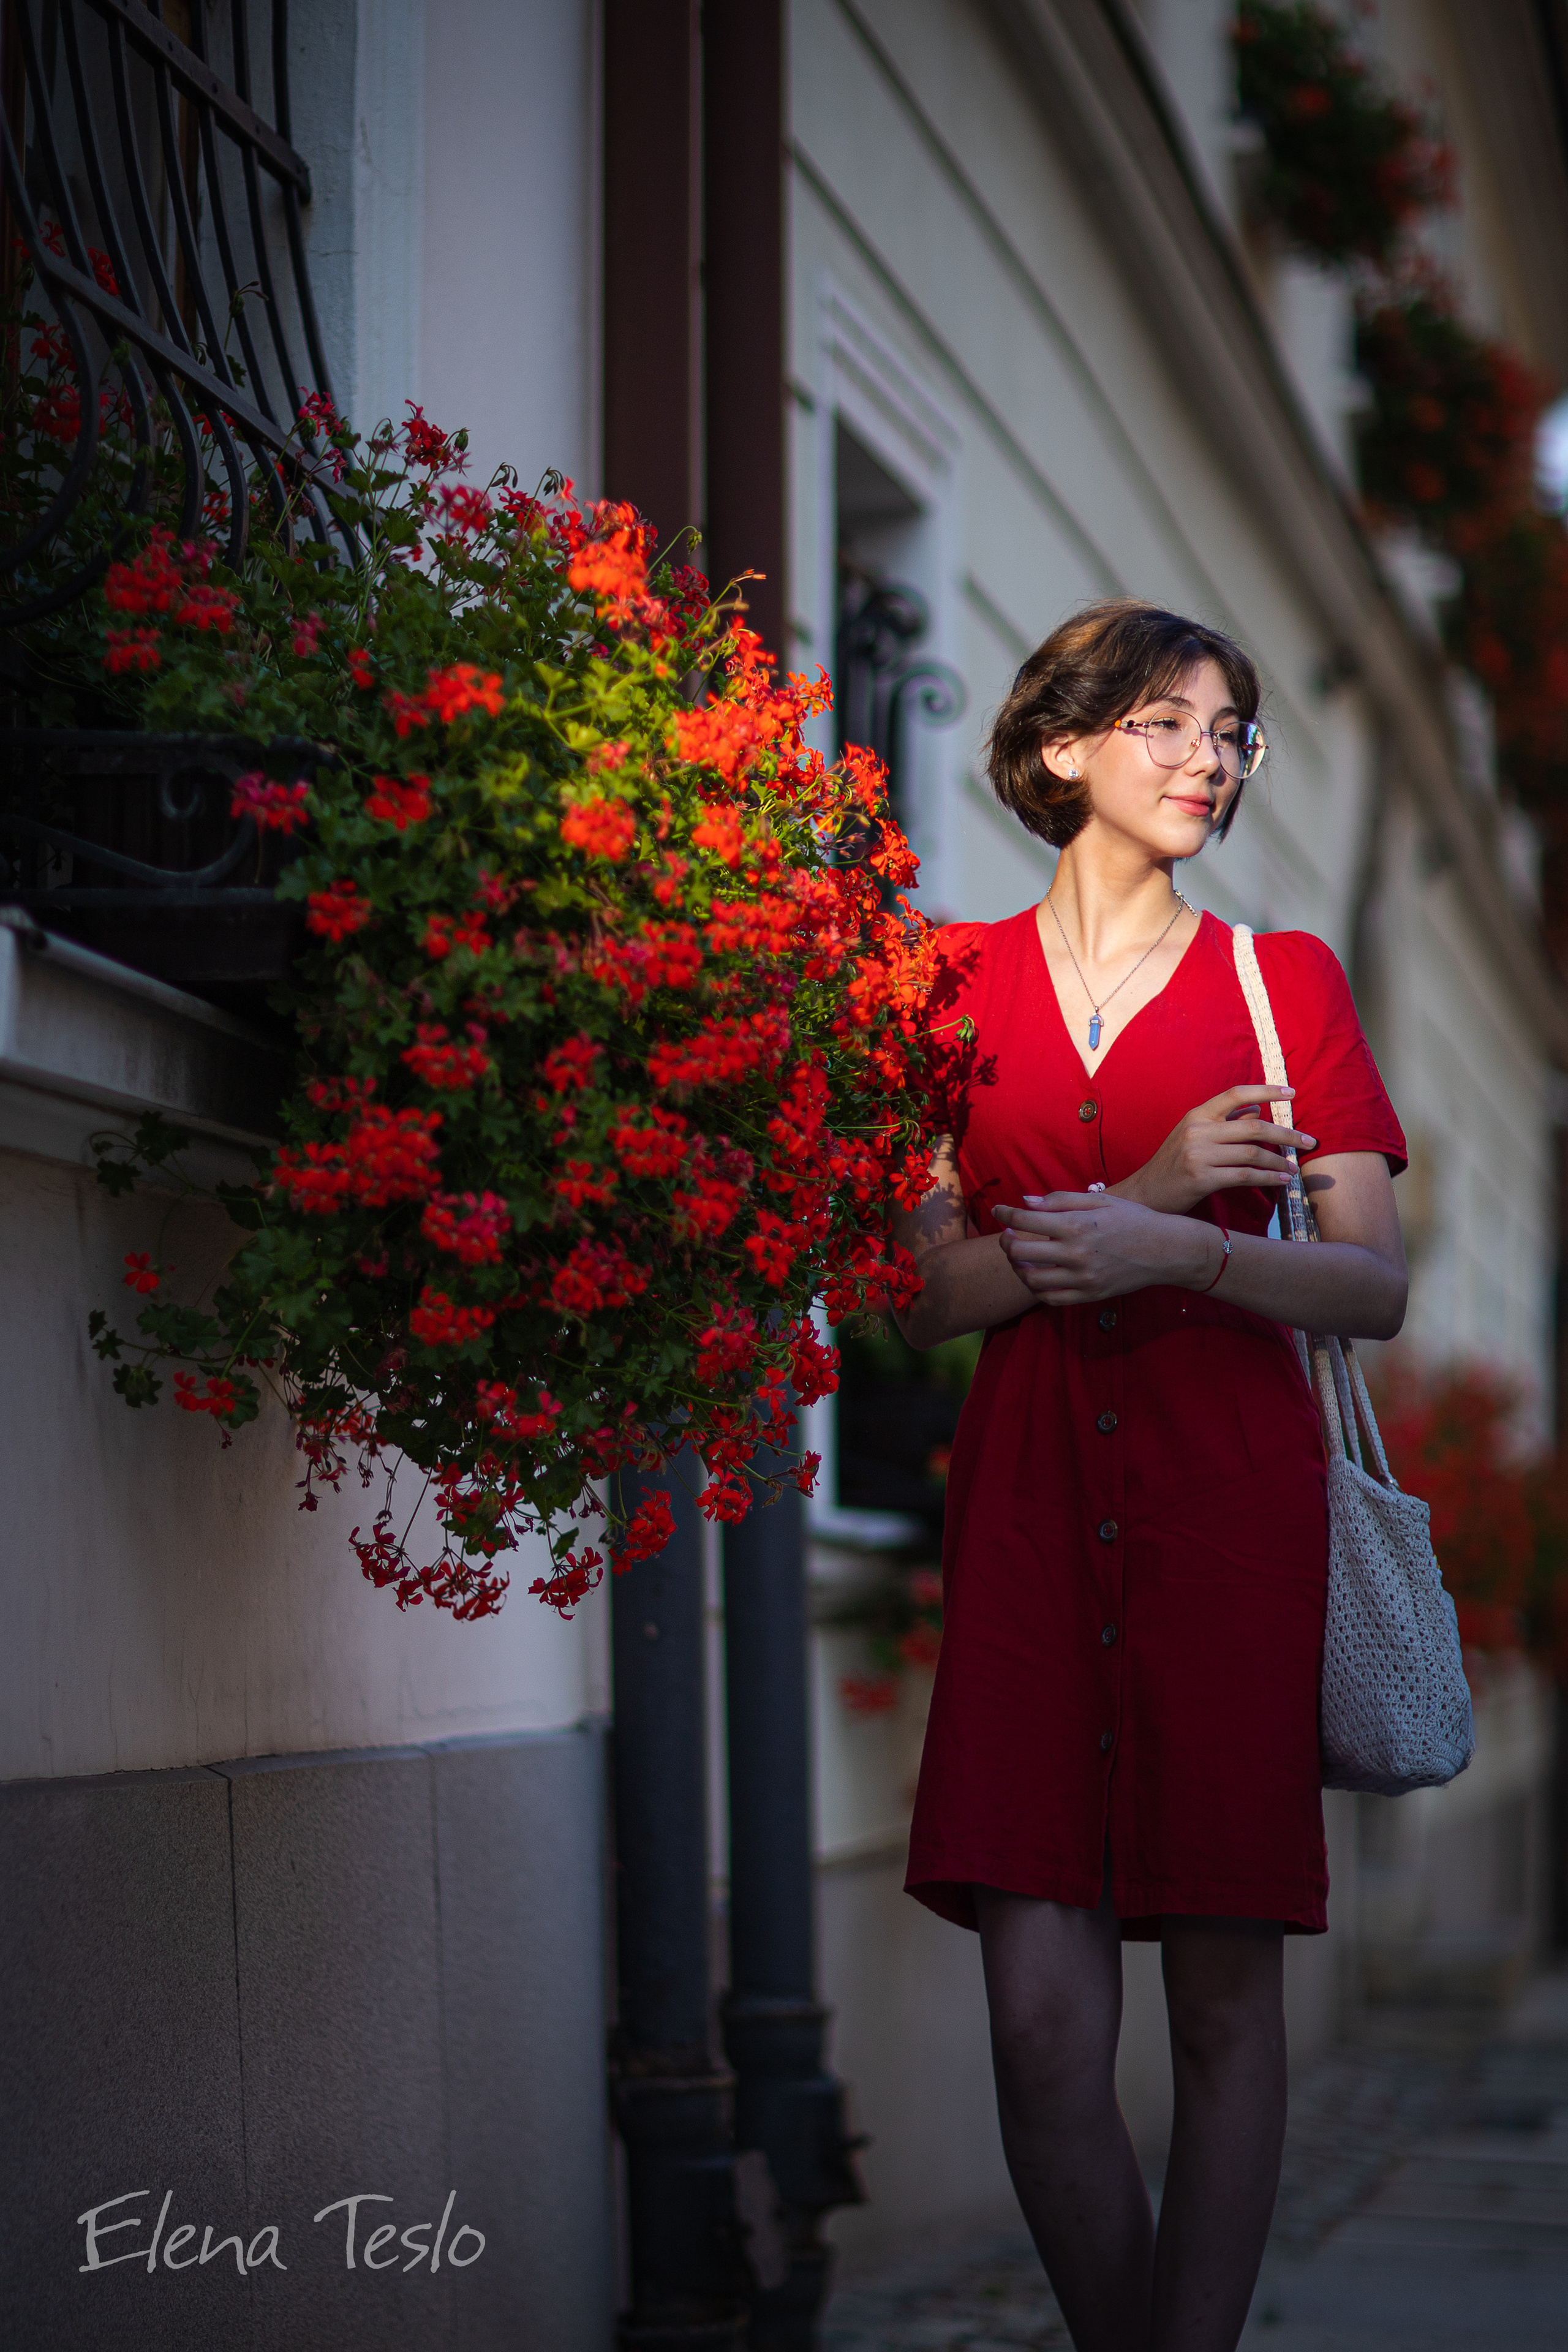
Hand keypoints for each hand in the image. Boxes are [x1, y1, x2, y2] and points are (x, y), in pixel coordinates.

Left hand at [992, 1191, 1220, 1304]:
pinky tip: (1037, 1276)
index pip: (1024, 1221)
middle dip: (1006, 1242)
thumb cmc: (1132, 1219)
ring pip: (1031, 1279)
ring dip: (1018, 1267)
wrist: (1165, 1250)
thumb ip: (1060, 1200)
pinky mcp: (1089, 1295)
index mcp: (1076, 1225)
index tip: (998, 1211)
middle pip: (1020, 1253)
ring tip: (1020, 1257)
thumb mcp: (1099, 1200)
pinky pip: (1051, 1298)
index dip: (1004, 1214)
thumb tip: (1025, 1202)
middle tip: (1007, 1236)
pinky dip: (1036, 1288)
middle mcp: (1076, 1253)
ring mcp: (1082, 1278)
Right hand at [1113, 1085, 1315, 1214]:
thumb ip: (1224, 1123)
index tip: (1292, 1093)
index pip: (1236, 1094)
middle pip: (1253, 1126)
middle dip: (1287, 1134)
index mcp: (1197, 1115)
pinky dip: (1267, 1178)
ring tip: (1295, 1169)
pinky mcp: (1201, 1179)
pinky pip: (1244, 1176)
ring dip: (1279, 1161)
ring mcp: (1198, 1154)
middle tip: (1310, 1141)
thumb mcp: (1194, 1136)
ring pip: (1252, 1153)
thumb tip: (1256, 1111)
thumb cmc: (1173, 1165)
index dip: (1266, 1090)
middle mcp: (1198, 1130)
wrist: (1145, 1194)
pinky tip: (1281, 1181)